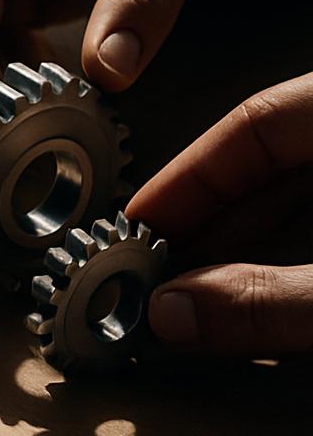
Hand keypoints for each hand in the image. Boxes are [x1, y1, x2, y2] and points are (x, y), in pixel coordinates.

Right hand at [126, 73, 312, 355]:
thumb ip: (272, 301)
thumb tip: (177, 312)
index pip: (258, 123)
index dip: (190, 175)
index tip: (139, 221)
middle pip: (278, 165)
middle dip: (212, 224)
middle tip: (156, 274)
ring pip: (309, 205)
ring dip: (252, 252)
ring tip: (197, 300)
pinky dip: (296, 267)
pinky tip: (264, 305)